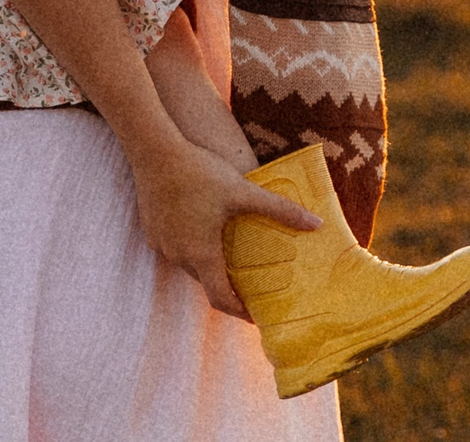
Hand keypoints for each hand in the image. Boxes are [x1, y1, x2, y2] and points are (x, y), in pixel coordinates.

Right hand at [128, 137, 321, 318]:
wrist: (155, 152)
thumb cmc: (200, 173)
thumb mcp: (244, 191)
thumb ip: (280, 210)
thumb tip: (316, 225)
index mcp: (201, 253)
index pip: (220, 299)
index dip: (240, 311)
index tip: (257, 316)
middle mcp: (178, 256)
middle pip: (207, 281)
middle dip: (229, 286)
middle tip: (252, 282)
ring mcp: (161, 244)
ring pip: (190, 264)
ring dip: (210, 265)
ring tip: (233, 255)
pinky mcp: (153, 231)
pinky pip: (176, 248)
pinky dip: (194, 248)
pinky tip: (207, 230)